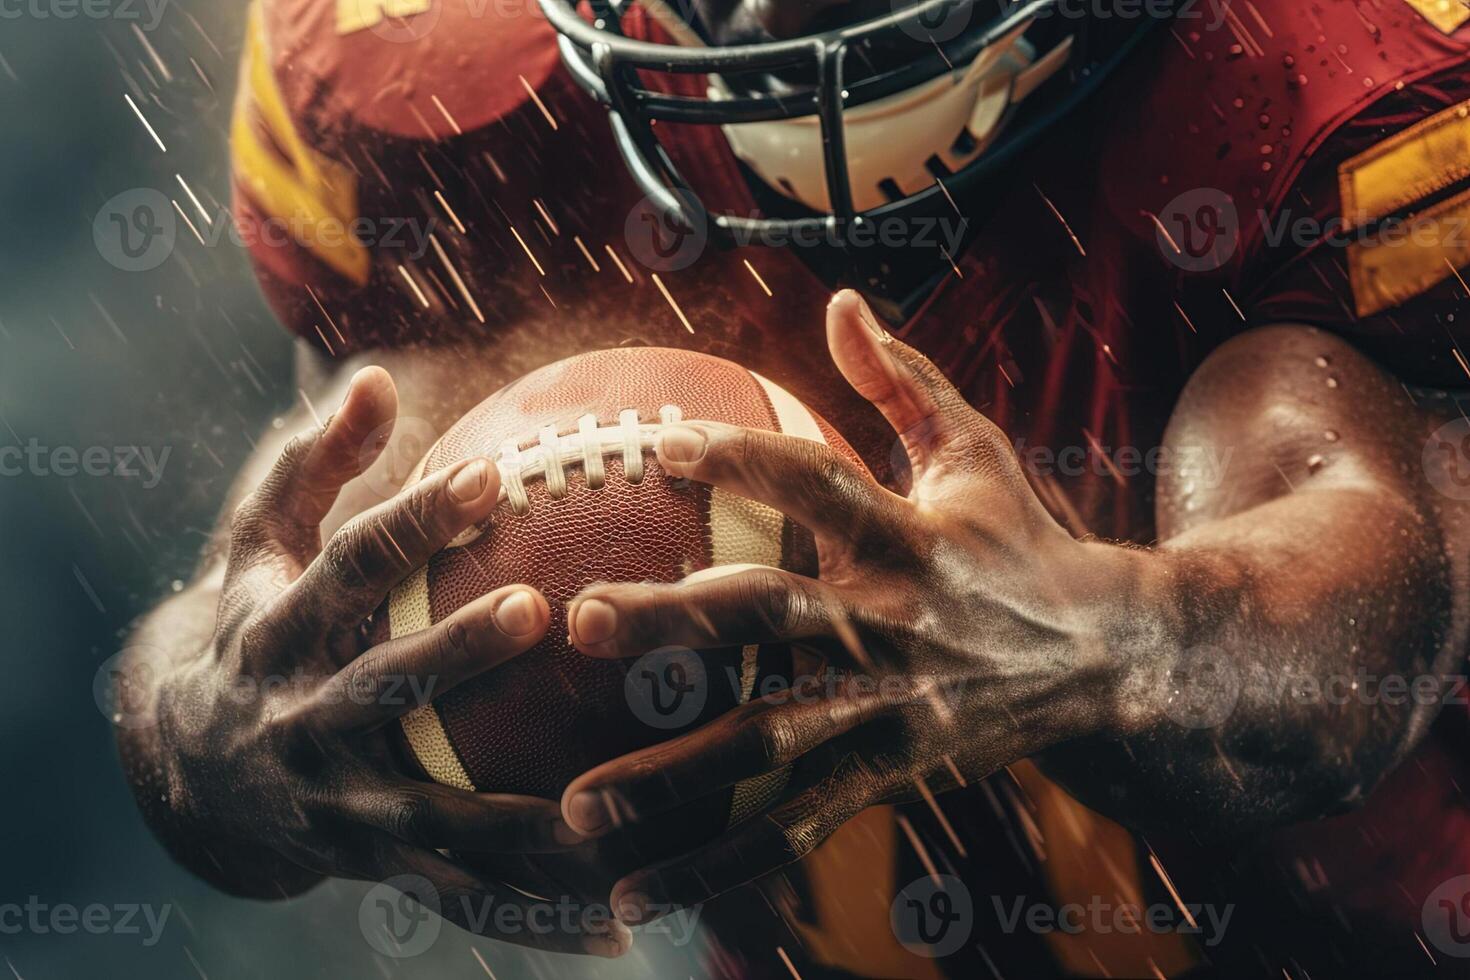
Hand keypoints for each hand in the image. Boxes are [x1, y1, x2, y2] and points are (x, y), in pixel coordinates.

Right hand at [133, 367, 628, 956]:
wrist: (183, 765)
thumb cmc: (249, 621)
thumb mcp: (258, 541)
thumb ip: (314, 462)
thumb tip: (373, 371)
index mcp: (278, 631)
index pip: (348, 569)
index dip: (411, 522)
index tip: (489, 475)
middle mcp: (299, 720)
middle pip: (379, 689)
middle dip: (452, 654)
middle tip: (539, 610)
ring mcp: (332, 802)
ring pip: (428, 811)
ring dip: (514, 812)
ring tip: (604, 800)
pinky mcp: (368, 862)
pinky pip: (457, 890)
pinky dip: (530, 913)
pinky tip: (618, 924)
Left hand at [560, 291, 1142, 923]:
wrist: (1115, 658)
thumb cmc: (1024, 540)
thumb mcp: (977, 450)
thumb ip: (904, 378)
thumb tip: (846, 296)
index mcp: (908, 533)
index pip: (815, 482)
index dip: (741, 460)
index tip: (656, 446)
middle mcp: (894, 622)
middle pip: (773, 618)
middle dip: (675, 621)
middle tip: (578, 620)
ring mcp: (893, 708)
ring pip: (771, 745)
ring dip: (672, 778)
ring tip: (577, 805)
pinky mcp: (892, 776)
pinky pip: (796, 825)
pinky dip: (717, 866)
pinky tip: (636, 898)